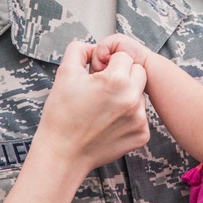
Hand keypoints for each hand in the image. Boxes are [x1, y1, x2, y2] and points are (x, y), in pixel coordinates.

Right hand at [35, 40, 148, 171]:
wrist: (62, 154)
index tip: (96, 74)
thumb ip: (80, 50)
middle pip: (139, 71)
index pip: (124, 56)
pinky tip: (108, 122)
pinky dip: (128, 115)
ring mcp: (139, 119)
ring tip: (103, 107)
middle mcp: (132, 99)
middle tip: (102, 88)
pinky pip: (140, 115)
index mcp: (115, 80)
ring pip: (140, 94)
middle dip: (123, 74)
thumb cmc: (61, 114)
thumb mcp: (65, 73)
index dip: (108, 62)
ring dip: (126, 94)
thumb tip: (94, 48)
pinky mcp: (141, 135)